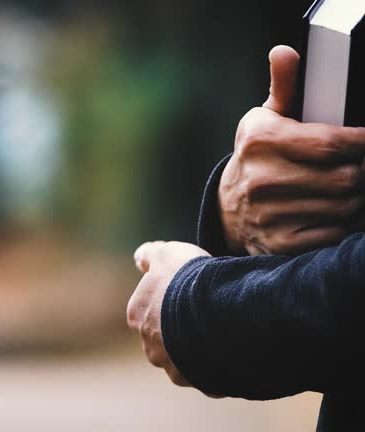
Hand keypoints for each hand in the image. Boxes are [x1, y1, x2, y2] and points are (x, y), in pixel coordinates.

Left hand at [127, 241, 209, 386]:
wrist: (216, 311)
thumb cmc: (187, 279)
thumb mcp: (167, 254)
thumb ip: (150, 255)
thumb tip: (139, 258)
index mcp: (137, 315)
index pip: (151, 307)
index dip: (171, 297)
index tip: (191, 291)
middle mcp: (148, 344)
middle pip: (165, 335)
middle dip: (181, 326)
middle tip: (207, 312)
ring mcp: (171, 365)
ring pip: (184, 357)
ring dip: (197, 347)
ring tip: (221, 331)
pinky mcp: (197, 380)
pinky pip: (208, 372)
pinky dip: (217, 363)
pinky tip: (230, 349)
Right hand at [220, 46, 364, 255]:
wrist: (228, 211)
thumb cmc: (258, 158)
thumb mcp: (264, 120)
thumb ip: (284, 87)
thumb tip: (284, 52)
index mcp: (261, 141)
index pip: (333, 143)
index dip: (363, 143)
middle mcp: (262, 179)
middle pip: (347, 177)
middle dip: (362, 173)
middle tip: (359, 169)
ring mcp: (270, 214)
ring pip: (346, 207)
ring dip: (358, 200)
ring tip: (351, 191)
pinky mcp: (280, 243)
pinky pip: (335, 234)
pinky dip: (346, 226)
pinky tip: (339, 214)